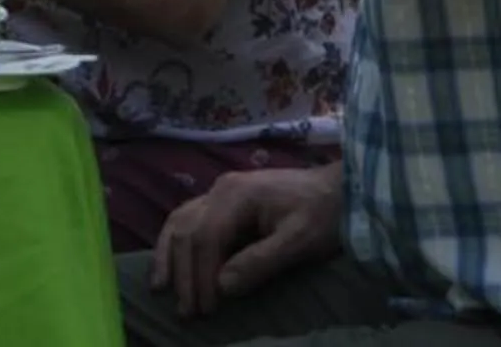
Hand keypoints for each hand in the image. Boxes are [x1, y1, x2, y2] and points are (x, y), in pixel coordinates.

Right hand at [147, 162, 344, 316]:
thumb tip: (222, 287)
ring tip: (160, 288)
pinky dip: (174, 242)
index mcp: (236, 194)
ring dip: (168, 256)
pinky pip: (187, 219)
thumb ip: (260, 262)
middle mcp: (220, 189)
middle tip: (186, 312)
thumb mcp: (299, 241)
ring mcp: (219, 192)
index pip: (206, 238)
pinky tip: (169, 261)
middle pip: (187, 231)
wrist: (340, 188)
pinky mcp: (223, 200)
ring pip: (179, 222)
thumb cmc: (323, 214)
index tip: (206, 309)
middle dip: (184, 274)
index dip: (202, 276)